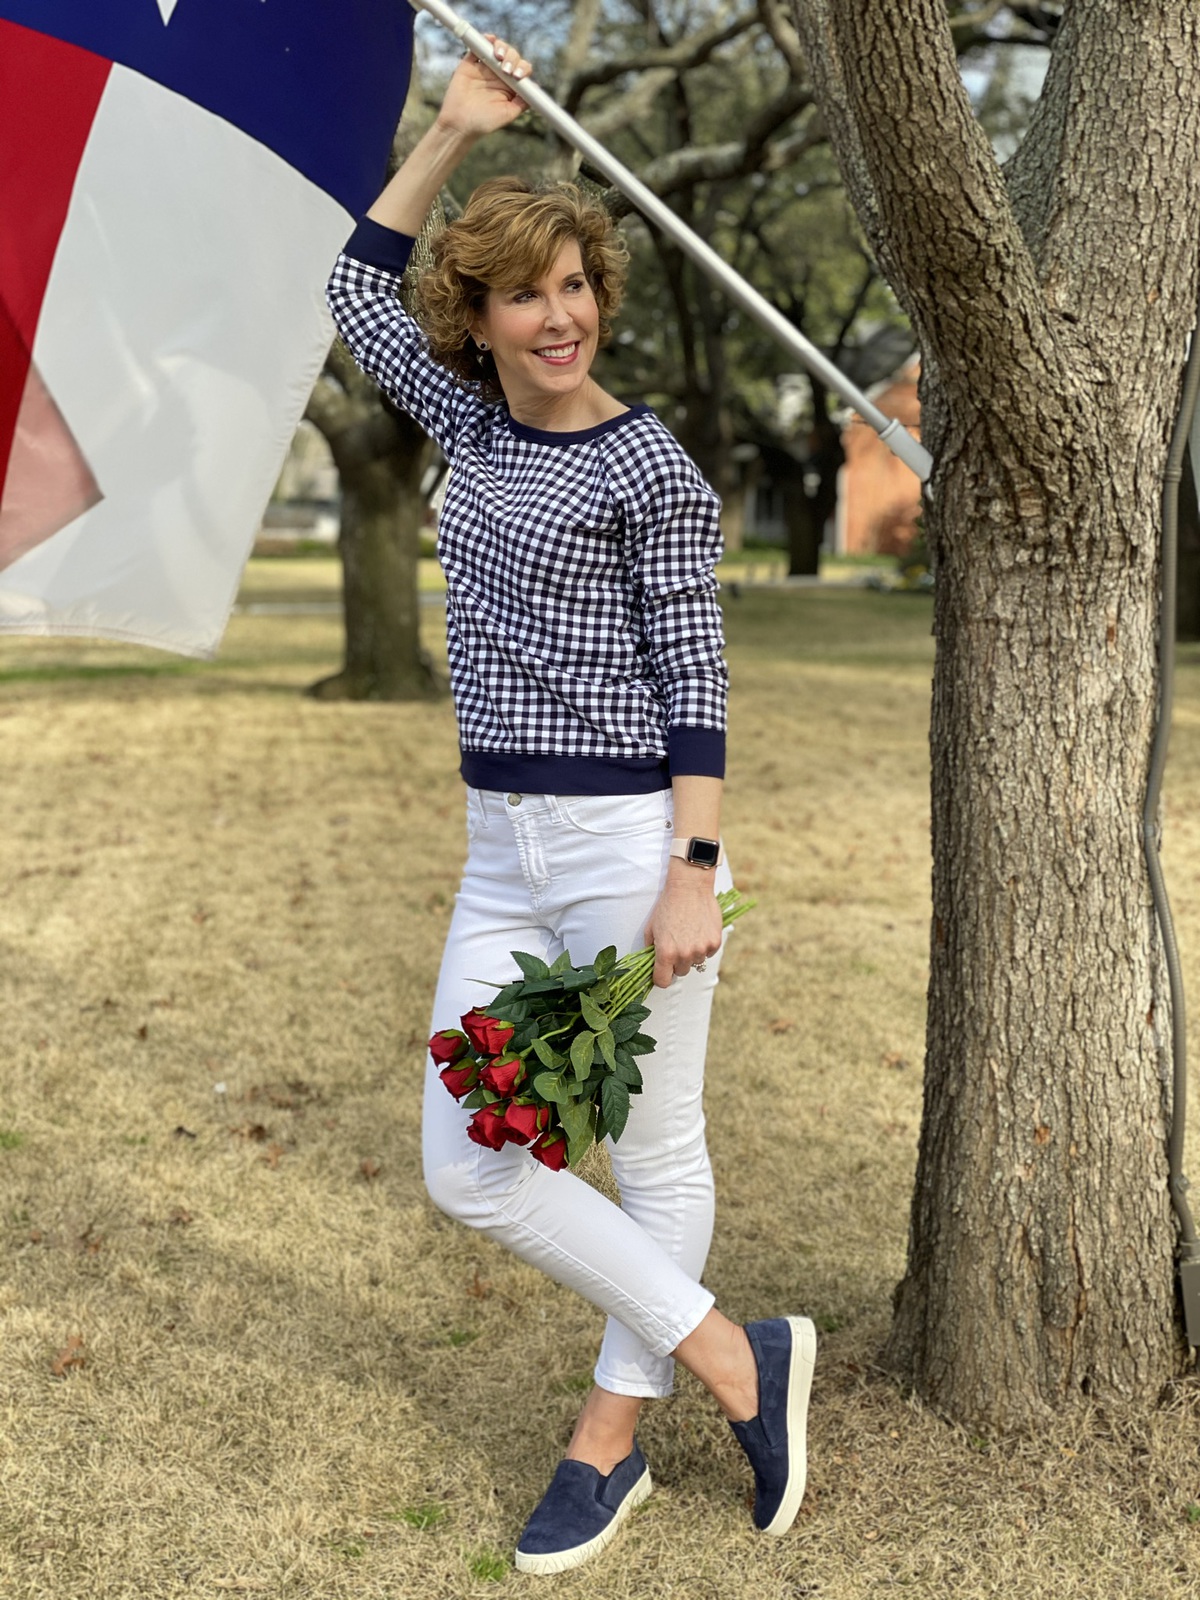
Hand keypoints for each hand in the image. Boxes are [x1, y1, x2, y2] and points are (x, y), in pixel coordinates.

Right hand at [436, 36, 531, 138]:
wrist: (460, 124)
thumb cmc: (484, 122)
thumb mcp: (508, 114)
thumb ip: (522, 102)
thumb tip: (536, 88)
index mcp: (510, 85)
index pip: (522, 69)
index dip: (523, 68)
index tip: (517, 76)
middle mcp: (498, 74)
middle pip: (511, 56)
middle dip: (512, 58)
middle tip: (507, 71)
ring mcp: (485, 67)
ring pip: (497, 48)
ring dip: (502, 47)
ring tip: (499, 56)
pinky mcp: (470, 63)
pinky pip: (478, 46)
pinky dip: (485, 39)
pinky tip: (489, 39)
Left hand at [644, 864, 722, 987]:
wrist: (689, 887)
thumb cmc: (667, 905)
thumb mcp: (651, 928)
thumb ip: (651, 949)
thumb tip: (653, 963)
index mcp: (666, 953)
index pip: (663, 981)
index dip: (661, 977)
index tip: (662, 971)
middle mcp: (684, 955)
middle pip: (680, 972)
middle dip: (677, 962)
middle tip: (676, 945)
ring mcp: (701, 949)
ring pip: (695, 962)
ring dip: (692, 954)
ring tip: (689, 934)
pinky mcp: (715, 942)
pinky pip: (708, 953)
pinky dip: (704, 946)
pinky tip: (699, 930)